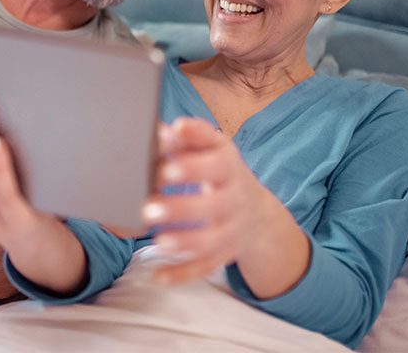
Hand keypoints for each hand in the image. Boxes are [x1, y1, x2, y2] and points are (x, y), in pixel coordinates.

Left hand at [142, 118, 271, 284]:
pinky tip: (157, 276)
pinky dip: (181, 274)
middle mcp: (235, 199)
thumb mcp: (212, 149)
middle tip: (150, 208)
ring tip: (158, 241)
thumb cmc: (220, 171)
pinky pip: (204, 266)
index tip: (167, 164)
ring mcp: (232, 229)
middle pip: (214, 205)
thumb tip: (163, 131)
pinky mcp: (224, 254)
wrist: (258, 213)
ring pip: (212, 240)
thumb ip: (188, 139)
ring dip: (185, 242)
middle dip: (183, 208)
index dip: (194, 163)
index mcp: (229, 167)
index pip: (217, 162)